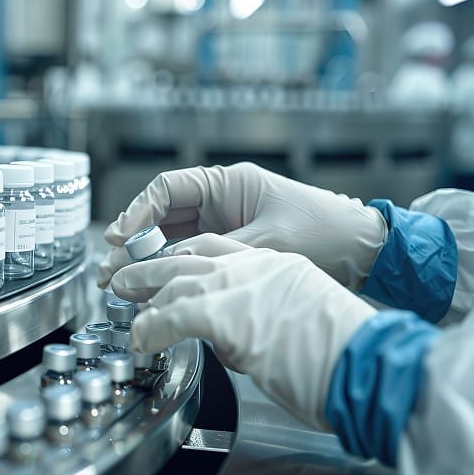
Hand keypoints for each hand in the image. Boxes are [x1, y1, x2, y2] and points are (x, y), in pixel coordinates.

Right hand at [97, 163, 386, 290]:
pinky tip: (155, 290)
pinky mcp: (232, 249)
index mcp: (229, 184)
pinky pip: (192, 257)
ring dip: (148, 262)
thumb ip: (215, 254)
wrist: (363, 252)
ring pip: (172, 241)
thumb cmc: (325, 233)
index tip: (118, 238)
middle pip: (163, 218)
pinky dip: (172, 273)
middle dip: (134, 244)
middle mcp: (222, 202)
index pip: (167, 189)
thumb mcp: (265, 243)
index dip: (137, 212)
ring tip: (121, 288)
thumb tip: (168, 269)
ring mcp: (225, 226)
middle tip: (110, 273)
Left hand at [114, 248, 376, 429]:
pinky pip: (171, 316)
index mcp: (276, 264)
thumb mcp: (300, 317)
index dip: (185, 259)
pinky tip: (142, 338)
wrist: (366, 362)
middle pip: (189, 255)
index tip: (167, 271)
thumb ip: (261, 315)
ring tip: (124, 305)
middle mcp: (255, 267)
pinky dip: (151, 327)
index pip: (218, 249)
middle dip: (153, 267)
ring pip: (175, 278)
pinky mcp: (225, 314)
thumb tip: (231, 338)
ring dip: (143, 292)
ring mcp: (239, 286)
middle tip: (127, 278)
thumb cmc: (344, 353)